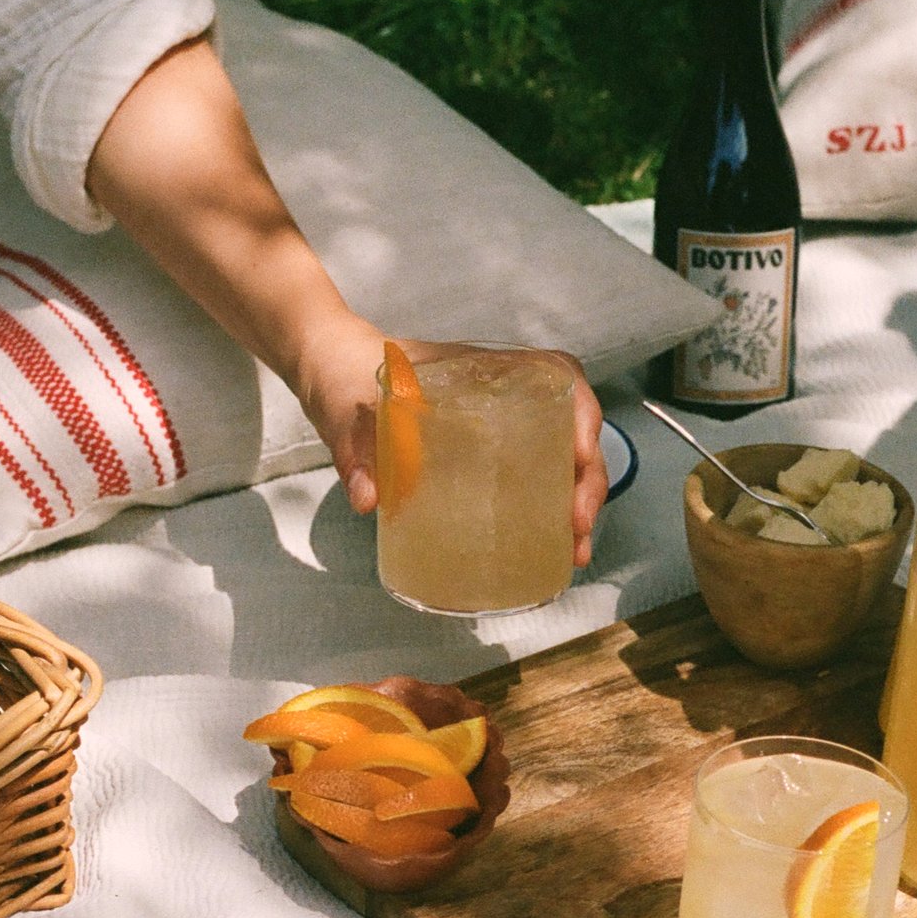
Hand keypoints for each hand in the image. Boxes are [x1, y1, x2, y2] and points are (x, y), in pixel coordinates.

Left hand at [296, 327, 609, 568]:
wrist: (328, 367)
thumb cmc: (344, 376)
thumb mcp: (345, 412)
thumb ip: (354, 450)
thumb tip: (368, 500)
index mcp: (481, 370)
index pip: (558, 375)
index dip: (583, 417)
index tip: (580, 460)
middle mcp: (500, 393)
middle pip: (570, 428)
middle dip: (588, 480)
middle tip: (578, 532)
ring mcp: (495, 423)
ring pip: (558, 456)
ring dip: (576, 500)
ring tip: (574, 550)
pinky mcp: (480, 452)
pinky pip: (531, 473)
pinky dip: (548, 507)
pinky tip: (546, 544)